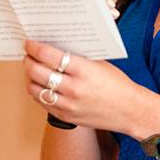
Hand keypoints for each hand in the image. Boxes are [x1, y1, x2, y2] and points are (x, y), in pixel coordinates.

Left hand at [24, 39, 159, 137]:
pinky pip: (42, 102)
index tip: (29, 43)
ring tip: (31, 69)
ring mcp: (68, 104)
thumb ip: (77, 57)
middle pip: (36, 72)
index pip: (49, 55)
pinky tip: (40, 84)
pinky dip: (37, 91)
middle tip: (28, 55)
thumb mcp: (99, 64)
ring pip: (35, 89)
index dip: (34, 47)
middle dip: (28, 60)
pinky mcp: (66, 116)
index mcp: (83, 70)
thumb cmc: (117, 84)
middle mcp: (73, 88)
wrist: (131, 111)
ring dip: (29, 77)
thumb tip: (54, 45)